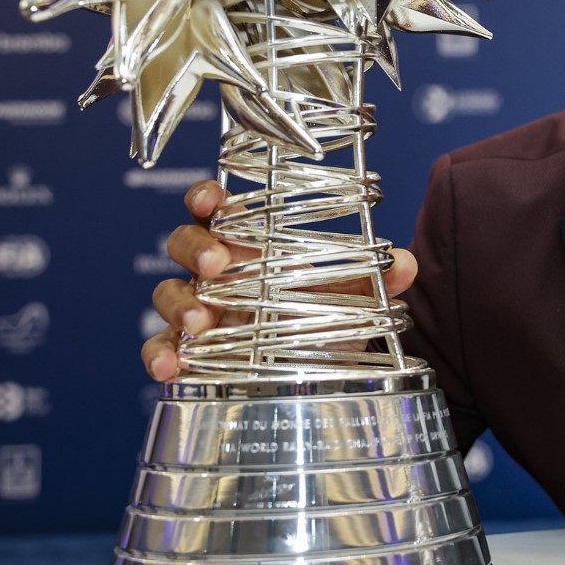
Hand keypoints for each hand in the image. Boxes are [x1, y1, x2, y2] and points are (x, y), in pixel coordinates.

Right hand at [140, 180, 418, 381]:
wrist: (322, 363)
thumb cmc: (324, 312)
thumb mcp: (353, 296)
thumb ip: (376, 278)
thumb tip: (405, 263)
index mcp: (249, 242)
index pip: (217, 208)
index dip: (208, 197)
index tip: (213, 200)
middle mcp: (217, 270)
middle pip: (184, 243)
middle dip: (195, 249)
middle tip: (217, 265)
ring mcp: (200, 308)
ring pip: (167, 292)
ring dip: (179, 304)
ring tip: (199, 321)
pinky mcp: (191, 349)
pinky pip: (160, 347)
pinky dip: (159, 354)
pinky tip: (168, 367)